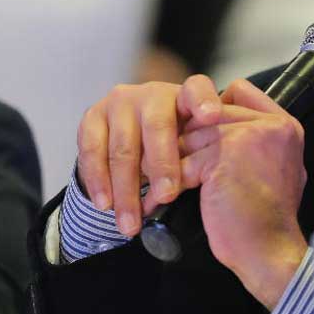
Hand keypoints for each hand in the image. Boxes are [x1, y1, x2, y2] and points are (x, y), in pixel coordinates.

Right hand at [76, 75, 222, 234]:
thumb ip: (208, 152)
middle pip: (156, 127)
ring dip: (126, 190)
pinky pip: (91, 151)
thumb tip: (221, 179)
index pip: (197, 90)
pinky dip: (97, 182)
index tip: (211, 116)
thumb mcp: (195, 143)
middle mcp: (151, 94)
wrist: (136, 137)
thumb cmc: (176, 144)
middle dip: (161, 165)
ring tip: (131, 223)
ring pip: (122, 148)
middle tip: (166, 197)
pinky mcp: (93, 117)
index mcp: (184, 95)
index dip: (204, 102)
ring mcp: (119, 103)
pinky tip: (104, 205)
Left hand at [178, 79, 309, 309]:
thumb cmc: (265, 220)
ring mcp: (248, 137)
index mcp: (284, 125)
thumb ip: (254, 141)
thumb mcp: (274, 170)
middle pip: (207, 114)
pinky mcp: (224, 157)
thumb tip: (213, 123)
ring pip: (191, 137)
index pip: (239, 91)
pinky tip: (157, 201)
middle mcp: (271, 125)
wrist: (270, 253)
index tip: (197, 134)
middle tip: (159, 163)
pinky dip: (166, 183)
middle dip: (184, 140)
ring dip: (168, 162)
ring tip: (152, 183)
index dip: (212, 110)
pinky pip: (183, 162)